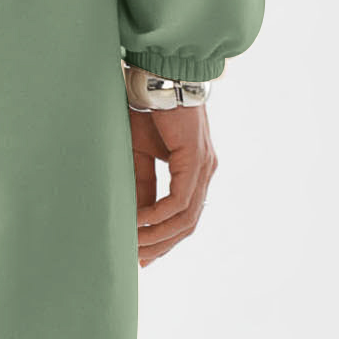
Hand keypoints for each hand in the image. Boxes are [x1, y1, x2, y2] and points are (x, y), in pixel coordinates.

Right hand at [129, 100, 214, 266]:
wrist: (155, 78)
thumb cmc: (146, 110)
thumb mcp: (140, 155)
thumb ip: (143, 185)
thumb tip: (138, 216)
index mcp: (195, 170)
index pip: (184, 216)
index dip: (164, 239)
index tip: (142, 255)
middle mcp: (205, 171)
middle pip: (188, 224)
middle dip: (162, 245)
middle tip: (138, 260)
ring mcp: (204, 167)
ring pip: (186, 217)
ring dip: (159, 235)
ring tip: (134, 244)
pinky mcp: (196, 160)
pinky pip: (179, 200)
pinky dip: (158, 215)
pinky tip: (139, 221)